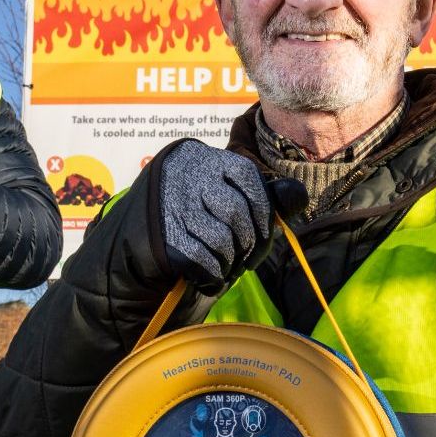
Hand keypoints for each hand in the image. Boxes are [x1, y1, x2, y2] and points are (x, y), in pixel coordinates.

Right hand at [151, 140, 275, 286]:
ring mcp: (170, 204)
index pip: (250, 180)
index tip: (265, 234)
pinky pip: (201, 260)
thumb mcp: (225, 195)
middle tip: (248, 260)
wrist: (138, 237)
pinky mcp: (160, 235)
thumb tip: (297, 197)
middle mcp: (185, 174)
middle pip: (237, 213)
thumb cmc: (194, 214)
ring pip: (221, 239)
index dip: (265, 213)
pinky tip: (211, 279)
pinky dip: (213, 276)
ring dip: (231, 262)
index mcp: (205, 158)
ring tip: (228, 267)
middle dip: (250, 243)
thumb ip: (264, 195)